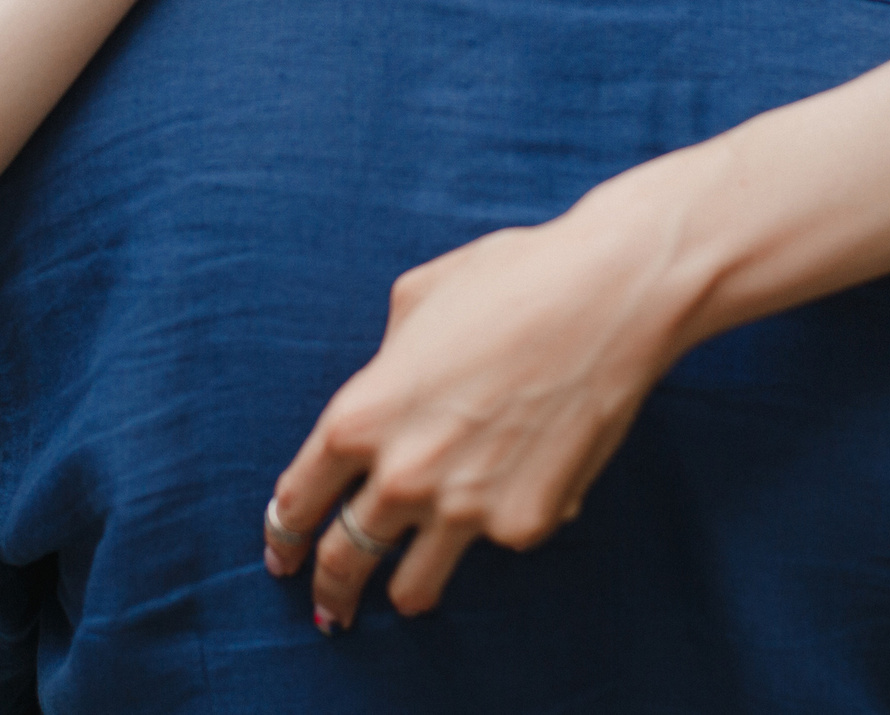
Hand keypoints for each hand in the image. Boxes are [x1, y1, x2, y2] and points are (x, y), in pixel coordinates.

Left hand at [262, 195, 699, 631]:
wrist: (607, 297)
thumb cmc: (510, 280)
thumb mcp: (415, 304)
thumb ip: (386, 365)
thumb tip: (389, 391)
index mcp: (361, 417)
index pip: (298, 498)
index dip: (283, 531)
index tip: (282, 551)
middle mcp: (403, 474)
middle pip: (343, 557)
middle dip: (329, 589)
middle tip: (326, 608)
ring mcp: (465, 508)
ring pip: (412, 586)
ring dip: (401, 593)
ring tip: (401, 598)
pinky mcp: (525, 524)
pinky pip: (497, 541)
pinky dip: (499, 529)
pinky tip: (518, 493)